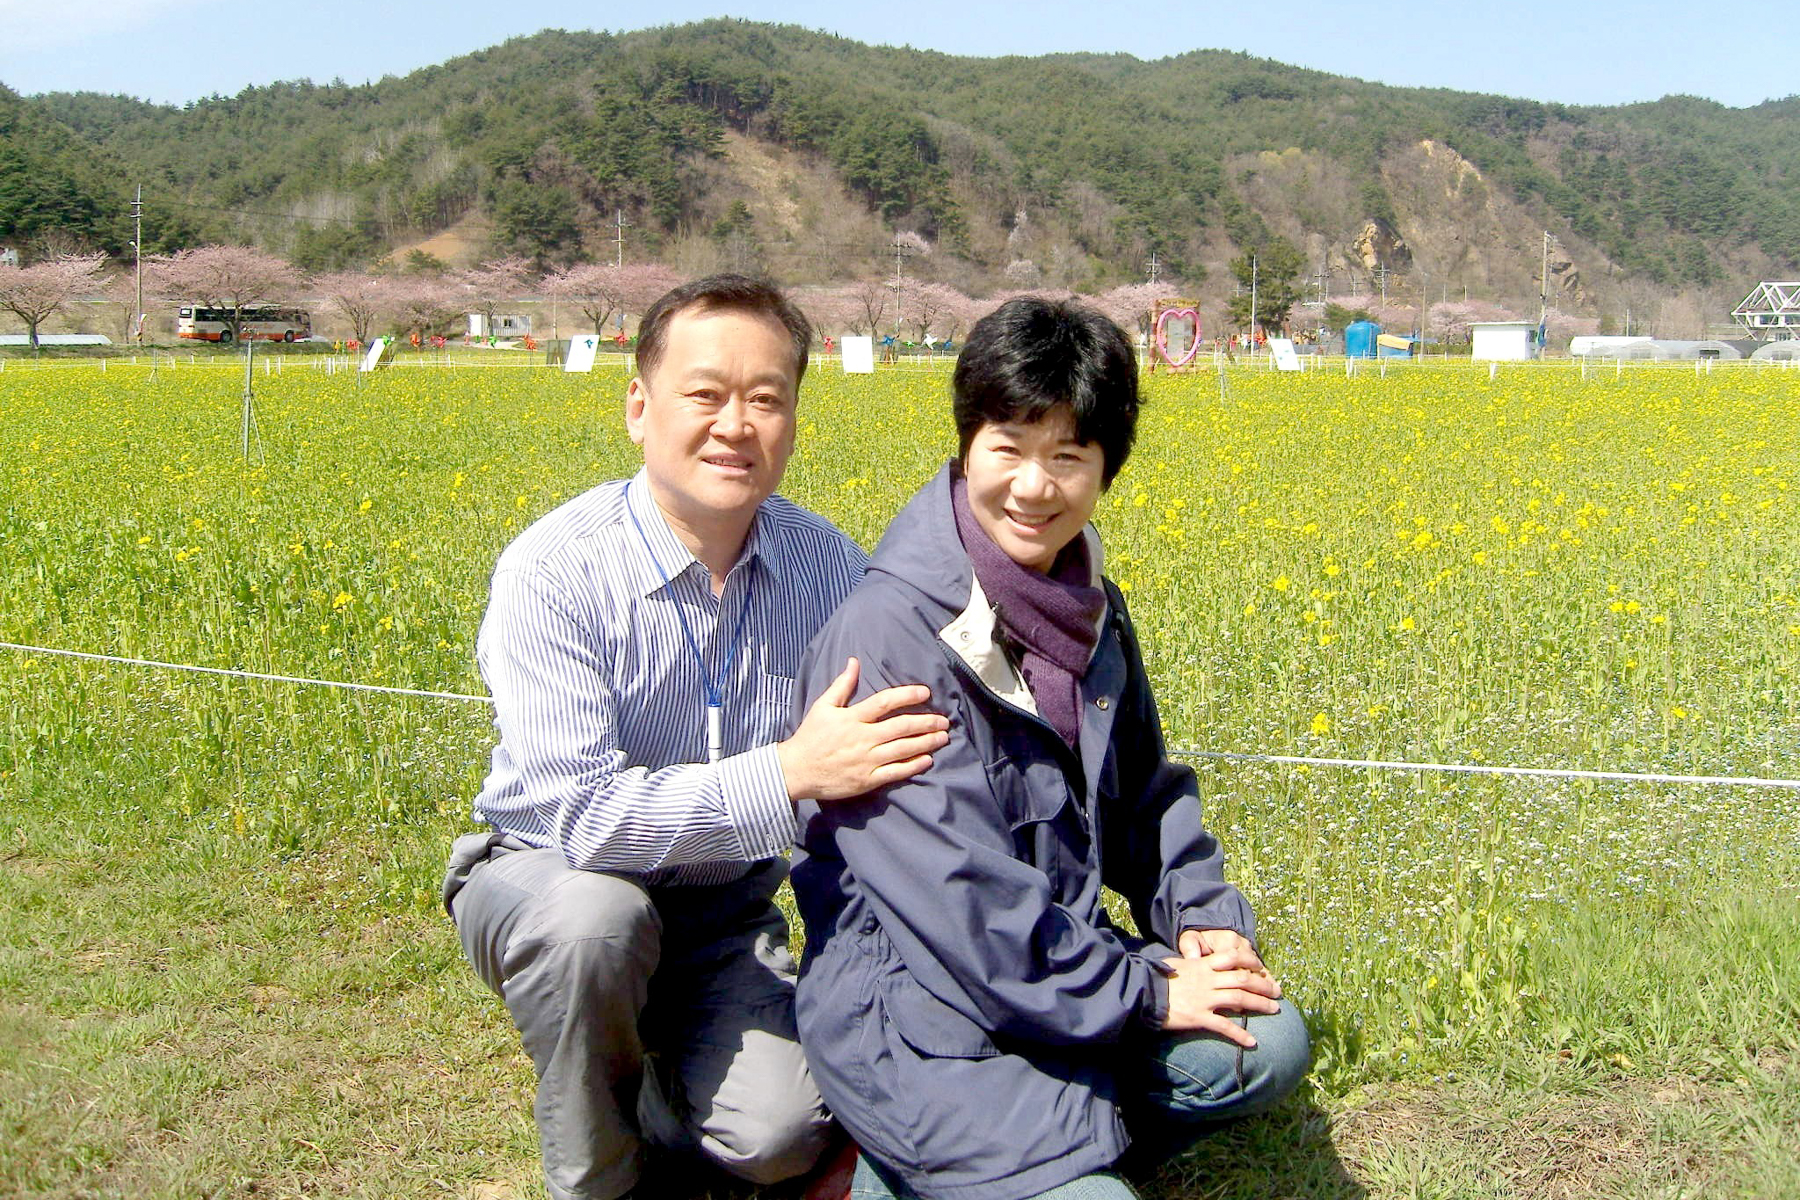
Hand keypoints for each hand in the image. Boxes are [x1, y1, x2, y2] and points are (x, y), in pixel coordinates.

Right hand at [779, 658, 949, 801]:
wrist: (797, 770)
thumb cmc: (811, 736)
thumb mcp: (823, 707)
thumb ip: (842, 685)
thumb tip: (854, 661)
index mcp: (852, 718)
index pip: (884, 702)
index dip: (907, 695)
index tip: (925, 692)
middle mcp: (862, 738)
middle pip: (901, 727)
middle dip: (926, 722)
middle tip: (944, 720)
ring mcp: (866, 760)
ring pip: (903, 749)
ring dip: (926, 743)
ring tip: (943, 737)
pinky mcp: (867, 779)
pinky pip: (896, 772)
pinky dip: (914, 765)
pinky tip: (927, 760)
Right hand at [1160, 928, 1281, 1045]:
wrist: (1143, 995)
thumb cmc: (1156, 978)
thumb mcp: (1175, 963)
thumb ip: (1190, 962)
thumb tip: (1194, 959)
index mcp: (1202, 965)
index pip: (1232, 957)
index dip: (1250, 961)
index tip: (1261, 967)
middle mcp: (1207, 980)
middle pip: (1242, 979)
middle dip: (1263, 985)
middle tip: (1277, 992)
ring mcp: (1204, 999)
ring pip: (1240, 999)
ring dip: (1260, 1004)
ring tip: (1274, 1010)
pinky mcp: (1199, 1018)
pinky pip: (1224, 1027)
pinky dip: (1240, 1035)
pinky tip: (1252, 1042)